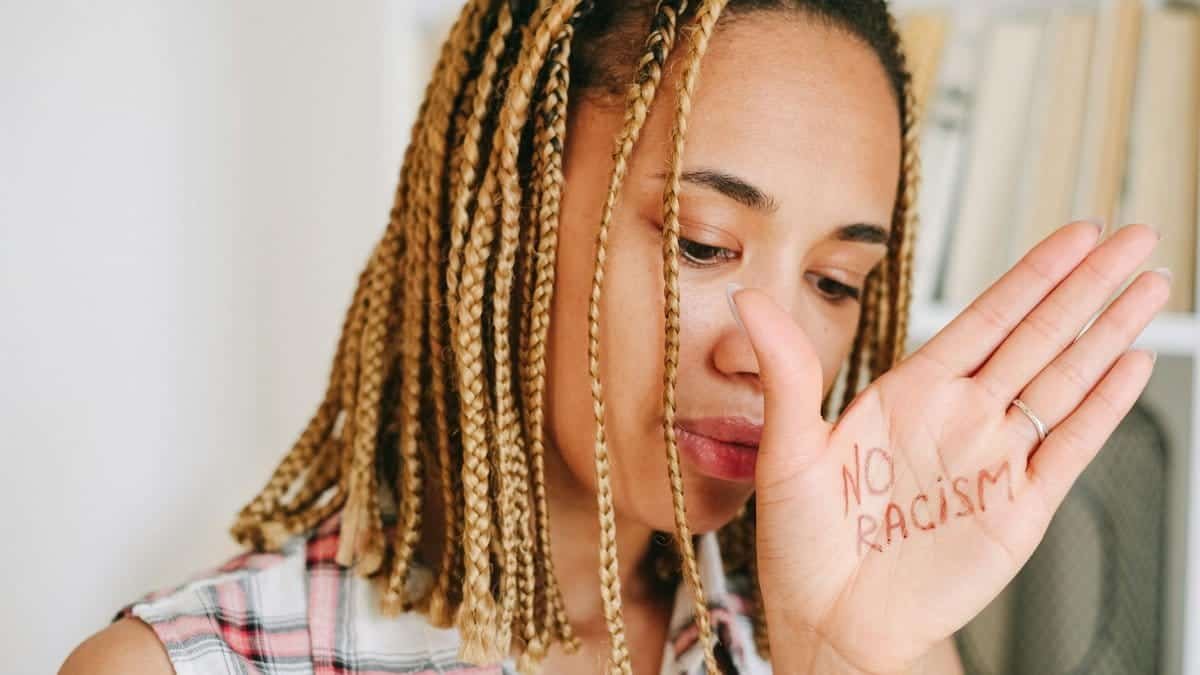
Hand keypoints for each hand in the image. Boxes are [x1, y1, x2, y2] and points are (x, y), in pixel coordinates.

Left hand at [728, 220, 1168, 673]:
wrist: (831, 623)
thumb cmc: (803, 542)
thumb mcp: (788, 450)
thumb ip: (787, 371)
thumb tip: (746, 299)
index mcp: (909, 394)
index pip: (984, 319)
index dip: (1032, 275)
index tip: (1074, 234)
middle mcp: (959, 417)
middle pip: (1039, 336)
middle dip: (1089, 285)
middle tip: (1134, 237)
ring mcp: (994, 460)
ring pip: (1064, 381)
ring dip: (1109, 333)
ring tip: (1150, 286)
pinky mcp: (1018, 510)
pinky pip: (1068, 449)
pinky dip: (1103, 408)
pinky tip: (1132, 366)